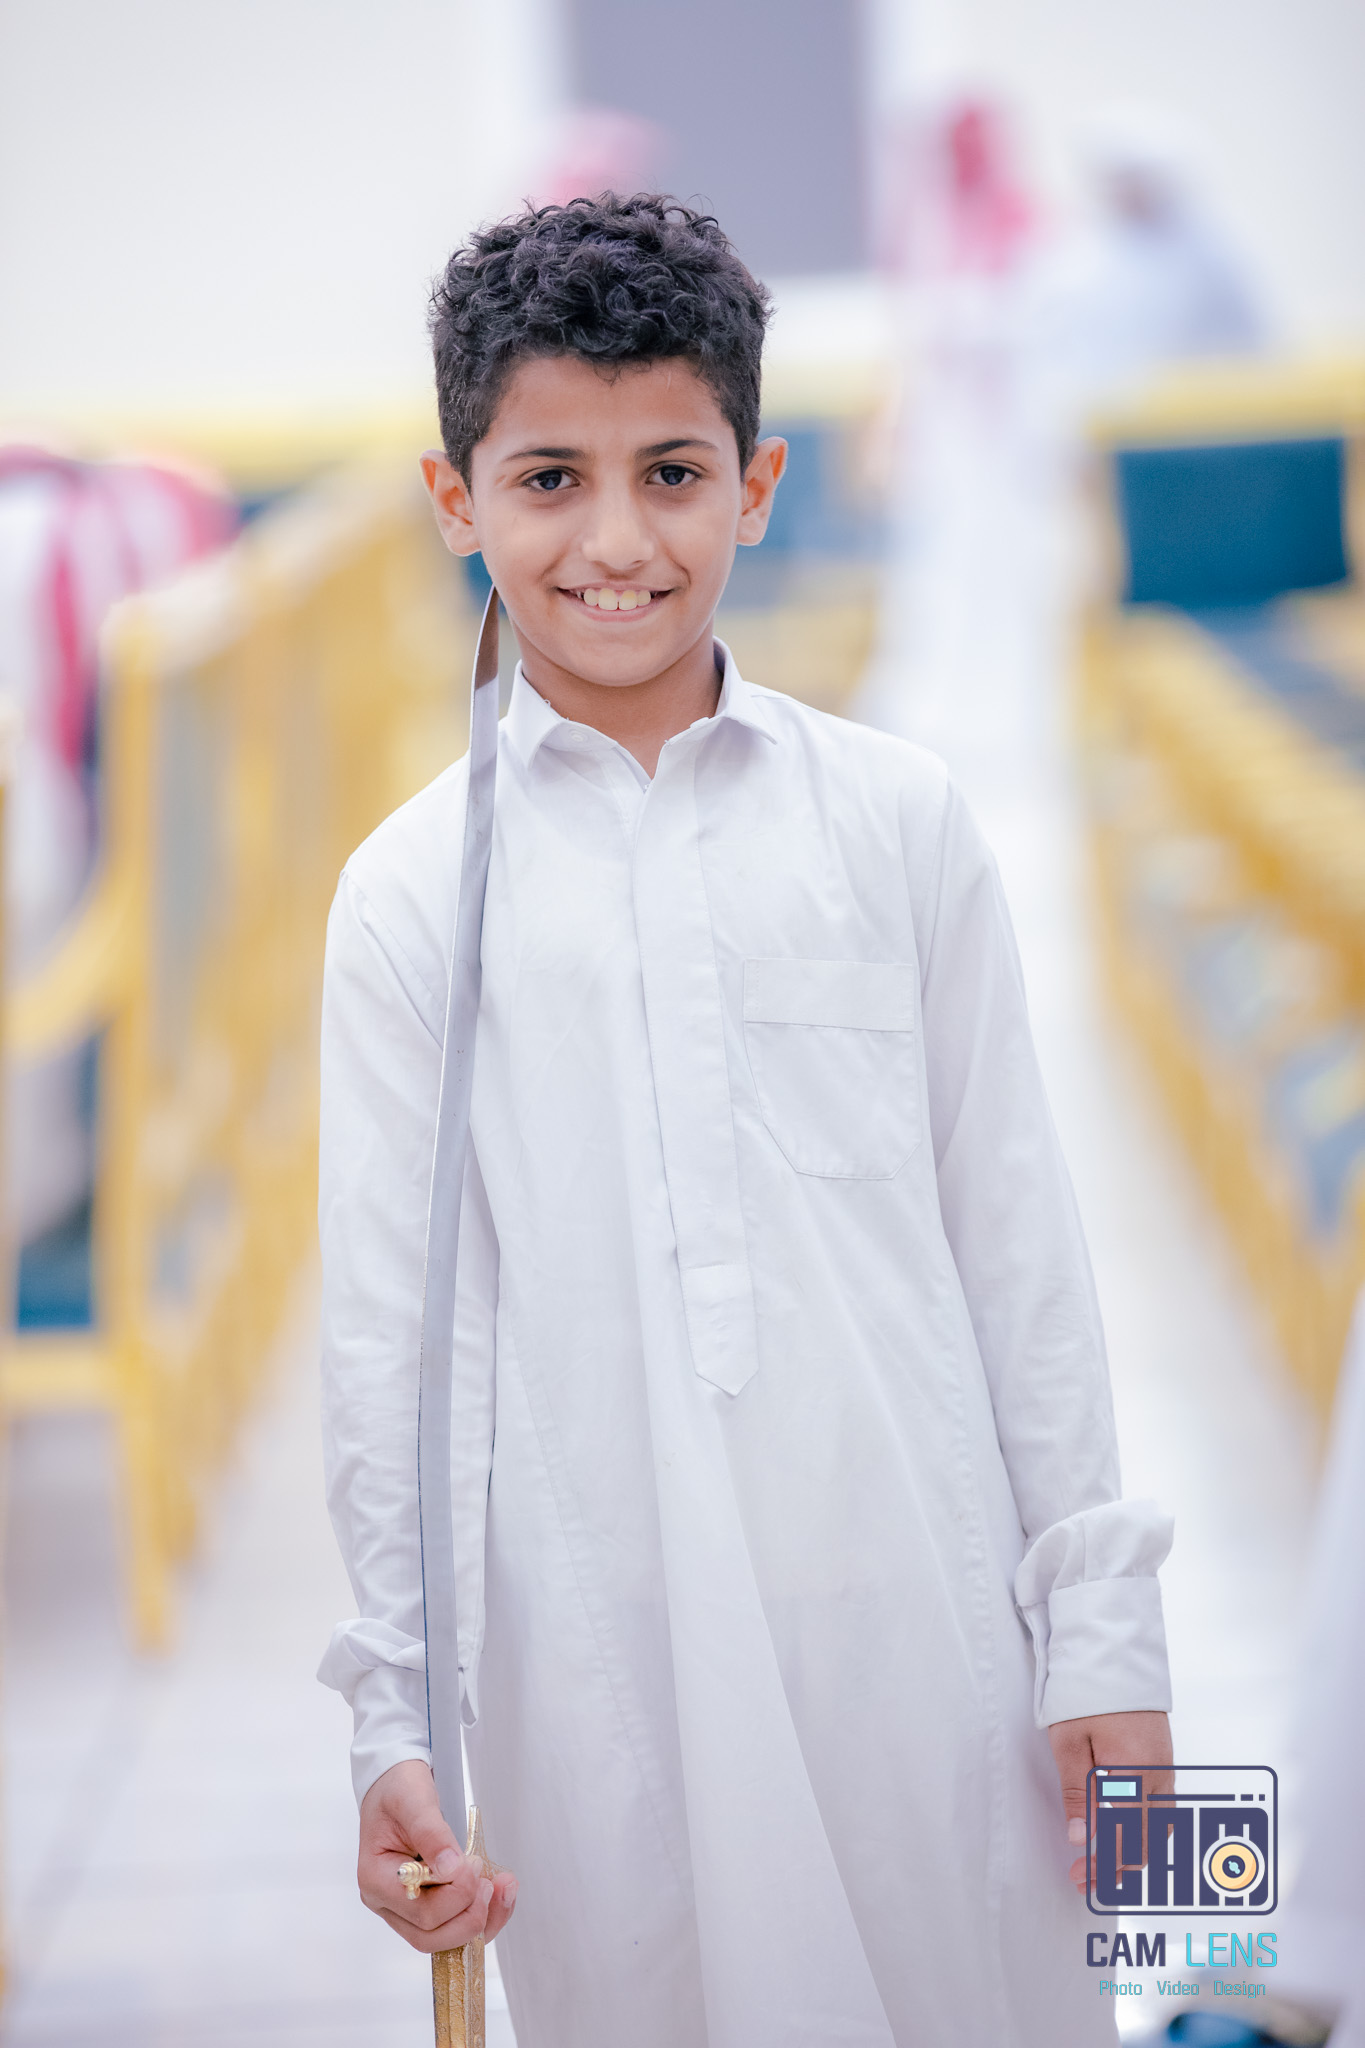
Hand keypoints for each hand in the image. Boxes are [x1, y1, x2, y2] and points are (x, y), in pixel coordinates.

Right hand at [358, 1759, 518, 1953]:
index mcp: (376, 1880)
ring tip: (502, 1887)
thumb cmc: (398, 1789)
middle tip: (486, 1880)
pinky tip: (501, 1893)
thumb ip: (430, 1831)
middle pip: (430, 1937)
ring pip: (446, 1940)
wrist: (397, 1784)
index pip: (419, 1911)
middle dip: (469, 1915)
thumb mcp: (412, 1799)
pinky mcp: (429, 1905)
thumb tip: (451, 1867)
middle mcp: (388, 1903)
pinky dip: (486, 1915)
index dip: (454, 1895)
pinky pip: (457, 1926)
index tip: (471, 1862)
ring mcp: (407, 1909)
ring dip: (483, 1919)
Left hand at [1048, 1710, 1172, 1896]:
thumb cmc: (1088, 1693)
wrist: (1115, 1654)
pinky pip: (1163, 1809)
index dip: (1102, 1864)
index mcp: (1135, 1773)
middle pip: (1147, 1840)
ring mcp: (1167, 1769)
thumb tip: (1079, 1837)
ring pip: (1160, 1829)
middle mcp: (1159, 1777)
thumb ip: (1077, 1792)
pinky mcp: (1165, 1761)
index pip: (1123, 1837)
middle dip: (1118, 1867)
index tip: (1078, 1876)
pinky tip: (1126, 1834)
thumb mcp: (1070, 1741)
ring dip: (1135, 1851)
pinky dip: (1147, 1830)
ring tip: (1105, 1865)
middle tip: (1085, 1878)